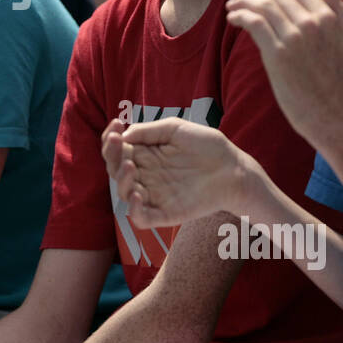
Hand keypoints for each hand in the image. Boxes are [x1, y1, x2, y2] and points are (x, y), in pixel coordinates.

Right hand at [111, 116, 254, 229]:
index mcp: (146, 154)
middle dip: (111, 156)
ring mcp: (154, 195)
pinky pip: (141, 218)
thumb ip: (148, 131)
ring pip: (124, 193)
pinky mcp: (165, 213)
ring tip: (132, 165)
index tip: (116, 124)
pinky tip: (138, 194)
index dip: (110, 138)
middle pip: (115, 170)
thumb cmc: (207, 146)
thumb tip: (123, 136)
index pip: (118, 150)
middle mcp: (146, 175)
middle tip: (118, 142)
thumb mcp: (175, 129)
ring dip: (121, 179)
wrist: (233, 168)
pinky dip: (134, 209)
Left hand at [224, 0, 342, 150]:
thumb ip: (338, 10)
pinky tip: (232, 18)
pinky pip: (254, 23)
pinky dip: (239, 15)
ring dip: (243, 3)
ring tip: (232, 7)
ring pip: (263, 6)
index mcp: (328, 18)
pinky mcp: (277, 53)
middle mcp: (311, 23)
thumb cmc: (335, 81)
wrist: (328, 113)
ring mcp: (294, 37)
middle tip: (244, 1)